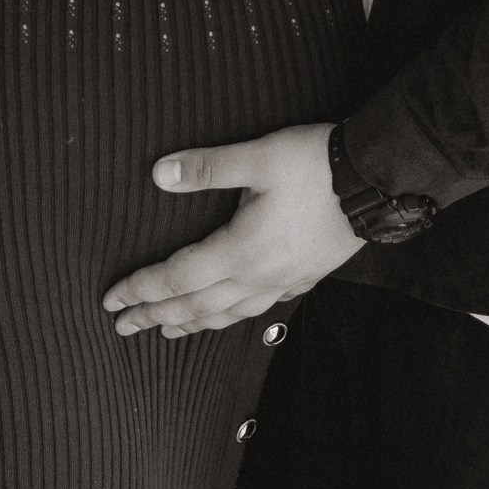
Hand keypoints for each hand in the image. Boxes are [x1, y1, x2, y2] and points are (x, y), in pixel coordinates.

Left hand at [103, 124, 362, 334]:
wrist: (376, 180)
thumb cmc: (316, 165)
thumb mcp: (259, 156)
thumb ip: (208, 166)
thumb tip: (159, 174)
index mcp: (240, 250)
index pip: (177, 279)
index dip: (142, 290)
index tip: (112, 301)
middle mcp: (258, 275)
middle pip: (196, 306)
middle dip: (156, 316)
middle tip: (123, 327)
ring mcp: (283, 280)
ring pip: (227, 314)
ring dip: (192, 324)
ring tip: (168, 332)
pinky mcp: (305, 276)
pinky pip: (259, 308)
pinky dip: (233, 316)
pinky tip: (233, 312)